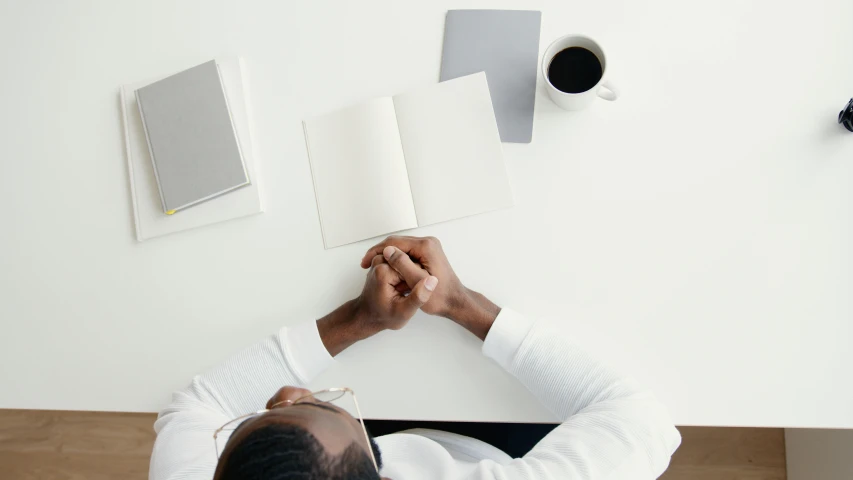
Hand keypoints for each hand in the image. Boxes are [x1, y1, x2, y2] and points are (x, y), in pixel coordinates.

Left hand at [317, 254, 437, 355]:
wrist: (367, 316)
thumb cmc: (384, 316)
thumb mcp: (404, 312)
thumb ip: (418, 296)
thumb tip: (433, 280)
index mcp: (385, 270)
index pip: (415, 266)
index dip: (419, 280)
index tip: (410, 294)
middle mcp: (380, 261)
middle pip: (410, 261)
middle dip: (412, 276)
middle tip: (404, 293)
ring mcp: (380, 260)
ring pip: (407, 261)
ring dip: (408, 274)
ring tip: (401, 291)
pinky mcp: (382, 262)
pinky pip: (400, 262)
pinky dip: (403, 273)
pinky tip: (399, 286)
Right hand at [360, 236, 462, 317]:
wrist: (454, 301)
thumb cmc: (439, 297)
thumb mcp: (417, 282)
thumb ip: (402, 265)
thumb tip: (387, 250)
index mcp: (426, 247)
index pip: (394, 242)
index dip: (377, 251)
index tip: (365, 262)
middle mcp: (428, 243)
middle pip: (396, 242)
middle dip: (379, 252)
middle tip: (364, 263)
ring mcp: (428, 247)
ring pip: (399, 247)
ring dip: (385, 256)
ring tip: (371, 266)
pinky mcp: (427, 253)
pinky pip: (406, 252)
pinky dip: (394, 260)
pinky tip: (385, 268)